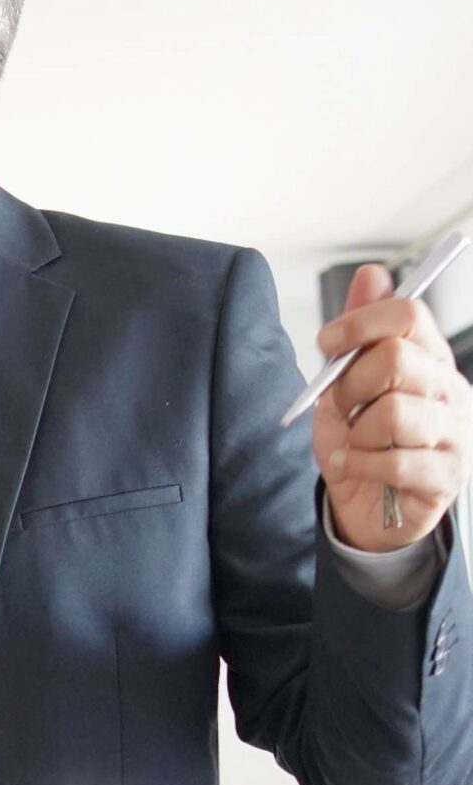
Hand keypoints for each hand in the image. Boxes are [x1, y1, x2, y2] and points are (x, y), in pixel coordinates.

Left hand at [313, 262, 471, 551]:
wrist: (368, 510)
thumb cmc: (362, 446)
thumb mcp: (348, 387)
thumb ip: (360, 335)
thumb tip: (371, 274)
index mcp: (431, 360)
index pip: (408, 315)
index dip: (360, 323)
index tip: (327, 342)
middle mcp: (451, 390)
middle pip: (396, 359)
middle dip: (350, 385)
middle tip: (343, 407)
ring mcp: (456, 433)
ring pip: (393, 412)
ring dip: (357, 432)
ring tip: (357, 443)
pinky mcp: (448, 475)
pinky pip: (394, 461)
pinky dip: (360, 464)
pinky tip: (356, 466)